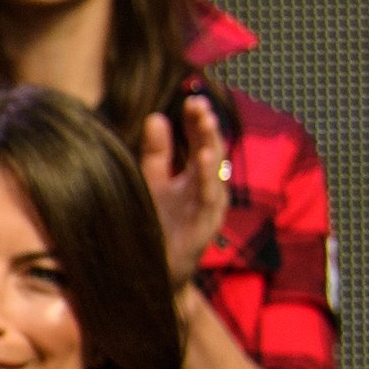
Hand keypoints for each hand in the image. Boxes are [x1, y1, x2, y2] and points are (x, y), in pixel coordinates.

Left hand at [140, 95, 231, 290]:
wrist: (155, 270)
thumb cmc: (157, 223)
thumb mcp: (153, 182)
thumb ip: (157, 153)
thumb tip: (155, 116)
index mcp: (195, 175)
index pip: (200, 140)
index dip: (197, 120)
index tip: (190, 98)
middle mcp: (207, 187)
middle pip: (211, 150)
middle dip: (206, 126)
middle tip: (199, 103)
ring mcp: (210, 206)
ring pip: (215, 171)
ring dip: (211, 144)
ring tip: (206, 122)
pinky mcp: (206, 224)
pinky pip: (209, 197)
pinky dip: (209, 177)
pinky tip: (206, 158)